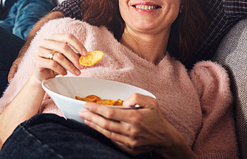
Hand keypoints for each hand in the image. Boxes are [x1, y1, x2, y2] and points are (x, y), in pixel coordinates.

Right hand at [32, 34, 88, 79]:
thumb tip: (89, 56)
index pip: (68, 36)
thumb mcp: (66, 58)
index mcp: (54, 38)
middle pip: (64, 46)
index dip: (78, 45)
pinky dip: (61, 70)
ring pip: (58, 56)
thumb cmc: (56, 65)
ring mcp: (39, 50)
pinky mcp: (37, 61)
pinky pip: (52, 64)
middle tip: (81, 66)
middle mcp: (45, 42)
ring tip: (75, 72)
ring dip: (70, 66)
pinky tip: (64, 73)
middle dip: (75, 58)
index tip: (86, 54)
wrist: (43, 76)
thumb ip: (75, 55)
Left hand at [79, 94, 194, 157]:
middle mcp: (131, 131)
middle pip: (105, 124)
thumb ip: (136, 97)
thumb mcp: (151, 102)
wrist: (165, 139)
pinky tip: (97, 128)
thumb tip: (122, 102)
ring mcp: (129, 142)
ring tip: (86, 119)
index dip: (95, 108)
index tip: (86, 105)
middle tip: (81, 112)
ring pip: (107, 133)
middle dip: (90, 117)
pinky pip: (113, 141)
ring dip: (94, 126)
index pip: (109, 112)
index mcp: (135, 118)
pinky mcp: (129, 149)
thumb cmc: (156, 118)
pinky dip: (103, 134)